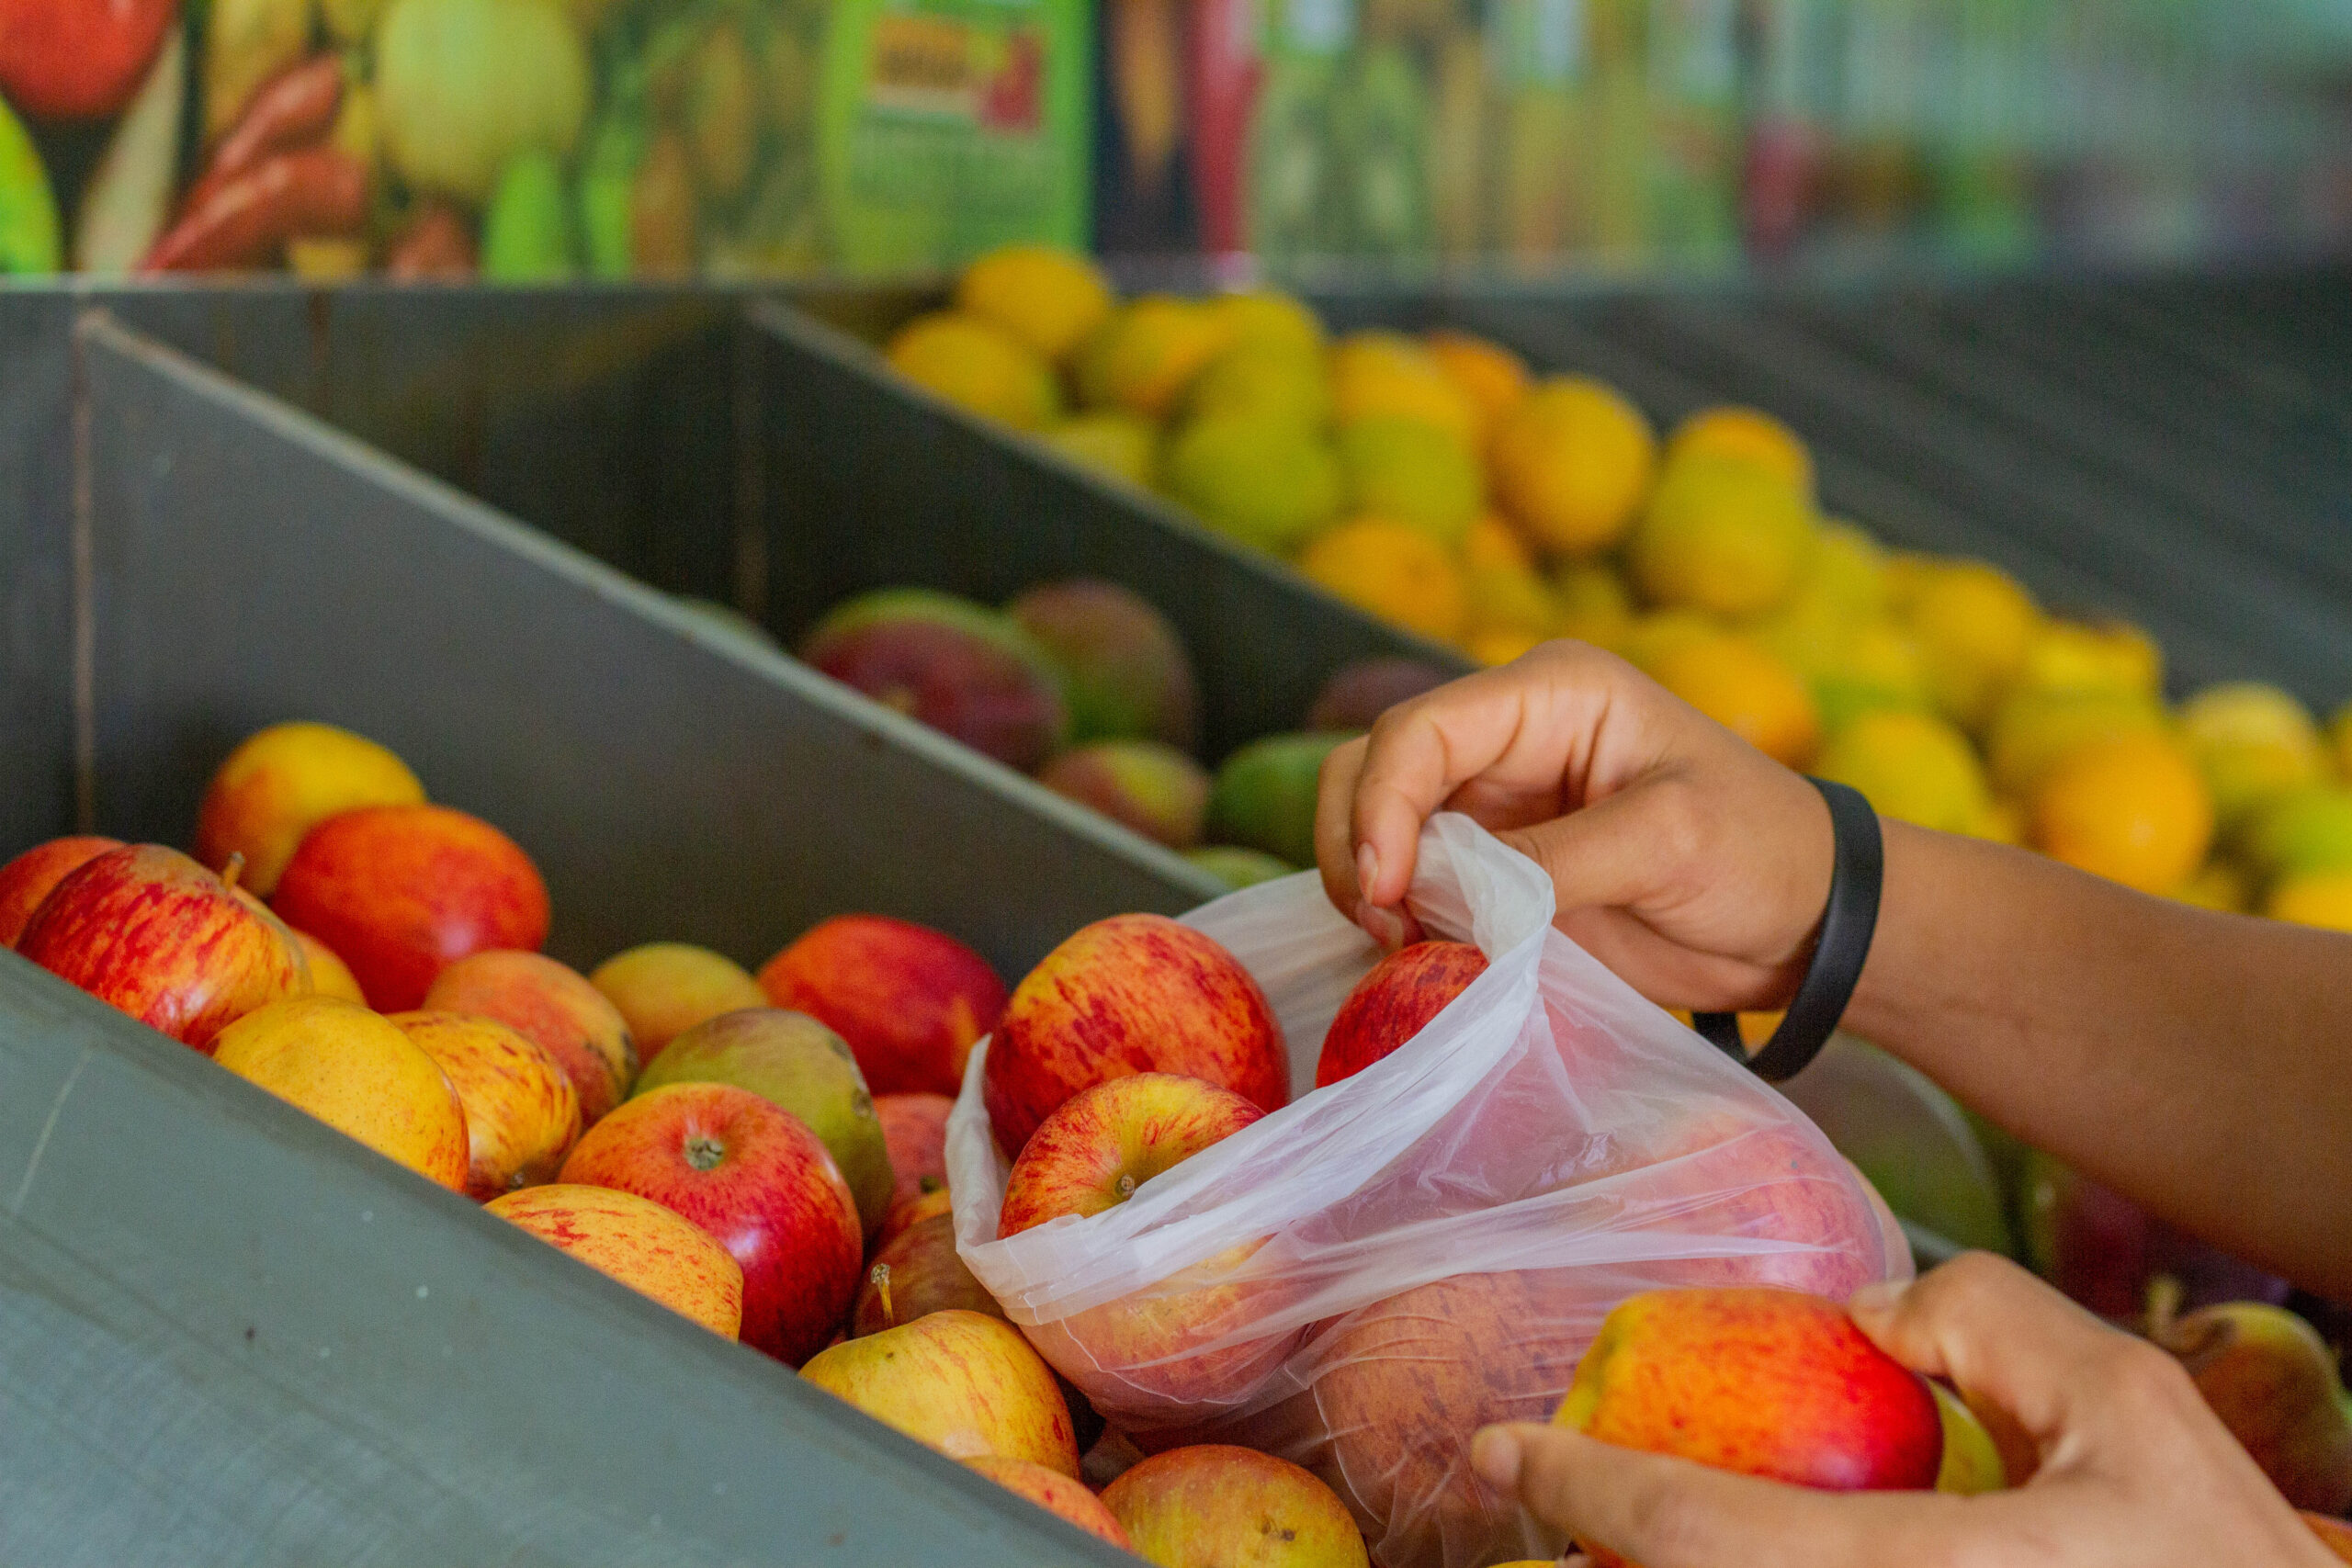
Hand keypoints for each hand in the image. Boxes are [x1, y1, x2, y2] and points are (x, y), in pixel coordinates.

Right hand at [1313, 640, 1833, 1012]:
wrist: (1805, 924)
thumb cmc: (1760, 852)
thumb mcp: (1668, 841)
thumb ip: (1552, 862)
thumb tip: (1441, 897)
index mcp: (1549, 693)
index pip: (1421, 731)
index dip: (1383, 805)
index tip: (1386, 890)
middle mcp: (1504, 738)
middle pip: (1373, 770)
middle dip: (1360, 847)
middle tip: (1385, 931)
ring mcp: (1491, 805)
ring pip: (1375, 826)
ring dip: (1368, 888)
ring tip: (1401, 950)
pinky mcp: (1490, 870)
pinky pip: (1408, 884)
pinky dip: (1394, 921)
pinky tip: (1416, 961)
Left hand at [1469, 1252, 2335, 1567]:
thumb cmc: (2228, 1567)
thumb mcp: (2129, 1408)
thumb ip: (1988, 1325)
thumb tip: (1866, 1319)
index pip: (1691, 1535)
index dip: (1578, 1488)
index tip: (1501, 1451)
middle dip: (1595, 1559)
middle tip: (1549, 1503)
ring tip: (1620, 1534)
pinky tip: (1730, 1557)